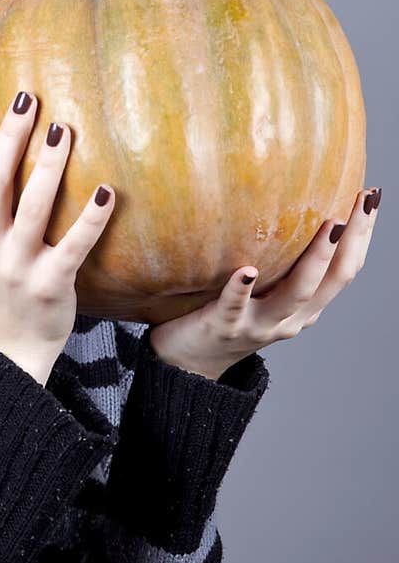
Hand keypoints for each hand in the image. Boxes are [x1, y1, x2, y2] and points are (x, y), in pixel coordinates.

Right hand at [0, 82, 115, 379]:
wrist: (10, 347)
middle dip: (9, 136)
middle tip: (29, 98)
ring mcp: (15, 267)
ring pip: (31, 208)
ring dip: (47, 167)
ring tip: (64, 130)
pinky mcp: (50, 285)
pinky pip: (73, 248)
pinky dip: (90, 220)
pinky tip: (106, 192)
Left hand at [149, 187, 382, 379]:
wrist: (190, 364)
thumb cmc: (227, 315)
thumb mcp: (263, 291)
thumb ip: (280, 261)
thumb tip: (289, 202)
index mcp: (304, 308)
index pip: (344, 270)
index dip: (362, 236)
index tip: (372, 198)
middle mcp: (290, 319)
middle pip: (332, 279)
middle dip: (351, 240)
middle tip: (363, 203)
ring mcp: (259, 325)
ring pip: (296, 294)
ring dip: (315, 259)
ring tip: (329, 226)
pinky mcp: (224, 328)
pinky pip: (234, 307)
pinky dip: (241, 289)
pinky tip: (246, 269)